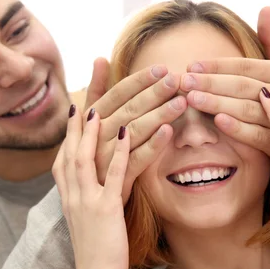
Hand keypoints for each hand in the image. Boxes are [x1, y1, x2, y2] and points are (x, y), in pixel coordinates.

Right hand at [52, 103, 130, 268]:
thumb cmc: (94, 255)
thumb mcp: (85, 224)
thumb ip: (85, 204)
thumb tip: (89, 192)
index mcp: (68, 200)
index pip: (62, 163)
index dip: (66, 140)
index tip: (72, 119)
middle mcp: (73, 197)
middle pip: (69, 155)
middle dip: (73, 129)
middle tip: (80, 105)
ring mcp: (87, 202)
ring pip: (85, 160)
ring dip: (90, 134)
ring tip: (98, 111)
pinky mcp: (106, 209)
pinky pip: (113, 175)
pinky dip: (119, 152)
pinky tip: (127, 134)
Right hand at [84, 58, 182, 202]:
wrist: (89, 211)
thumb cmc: (93, 158)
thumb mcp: (89, 124)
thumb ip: (96, 91)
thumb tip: (100, 58)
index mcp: (89, 123)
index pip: (115, 95)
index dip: (138, 81)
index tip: (161, 68)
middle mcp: (93, 140)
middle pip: (126, 111)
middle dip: (152, 93)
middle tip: (176, 79)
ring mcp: (102, 162)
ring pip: (132, 132)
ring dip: (157, 115)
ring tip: (180, 102)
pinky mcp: (115, 183)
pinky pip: (135, 161)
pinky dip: (152, 145)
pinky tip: (169, 133)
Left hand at [180, 7, 269, 159]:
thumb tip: (266, 8)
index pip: (246, 66)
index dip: (218, 65)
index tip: (192, 65)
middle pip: (242, 86)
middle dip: (211, 82)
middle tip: (183, 81)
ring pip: (247, 109)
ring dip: (218, 103)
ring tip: (191, 99)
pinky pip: (258, 136)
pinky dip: (238, 129)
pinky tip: (217, 122)